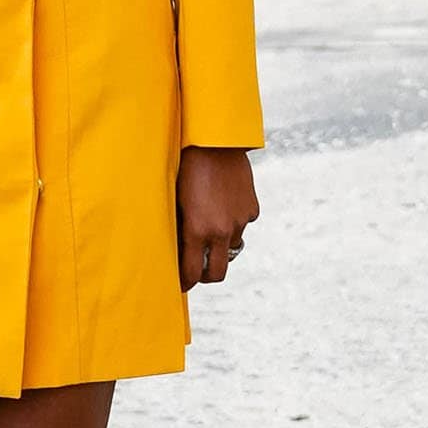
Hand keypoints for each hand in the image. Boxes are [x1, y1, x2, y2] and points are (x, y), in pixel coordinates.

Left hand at [177, 145, 259, 290]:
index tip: (181, 285)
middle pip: (216, 273)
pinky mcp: (252, 209)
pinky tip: (223, 207)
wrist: (215, 142)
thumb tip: (176, 249)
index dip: (185, 283)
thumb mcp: (175, 200)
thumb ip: (179, 228)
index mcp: (197, 230)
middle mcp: (221, 231)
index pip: (192, 272)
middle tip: (196, 271)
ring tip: (209, 231)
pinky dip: (234, 223)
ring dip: (220, 245)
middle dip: (205, 277)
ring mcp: (240, 221)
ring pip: (231, 248)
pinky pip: (243, 225)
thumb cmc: (185, 167)